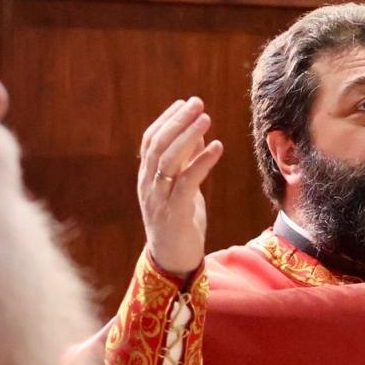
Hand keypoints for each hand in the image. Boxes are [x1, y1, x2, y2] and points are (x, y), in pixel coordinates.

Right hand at [138, 97, 223, 277]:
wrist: (173, 261)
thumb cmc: (179, 223)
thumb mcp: (182, 189)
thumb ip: (186, 163)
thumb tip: (197, 134)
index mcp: (147, 178)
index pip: (150, 140)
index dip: (167, 119)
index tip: (185, 103)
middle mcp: (149, 185)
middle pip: (158, 145)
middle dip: (178, 121)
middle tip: (197, 103)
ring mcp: (159, 199)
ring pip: (169, 160)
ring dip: (188, 136)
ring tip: (206, 118)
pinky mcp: (174, 212)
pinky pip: (187, 181)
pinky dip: (202, 161)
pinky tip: (217, 147)